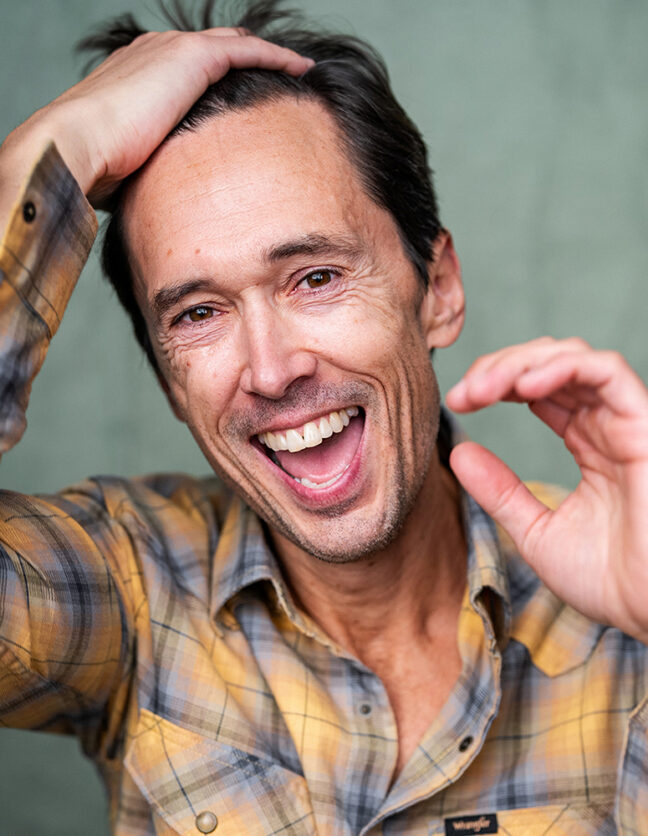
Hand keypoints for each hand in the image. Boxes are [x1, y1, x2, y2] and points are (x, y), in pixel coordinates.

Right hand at [2, 29, 312, 205]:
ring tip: (299, 72)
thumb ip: (148, 166)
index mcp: (136, 73)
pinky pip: (249, 50)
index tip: (240, 101)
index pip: (186, 69)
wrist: (77, 144)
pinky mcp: (192, 57)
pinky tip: (302, 69)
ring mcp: (174, 50)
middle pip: (214, 50)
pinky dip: (277, 57)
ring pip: (236, 45)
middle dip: (246, 61)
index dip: (216, 80)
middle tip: (280, 80)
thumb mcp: (125, 162)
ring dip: (269, 57)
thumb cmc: (92, 165)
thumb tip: (161, 202)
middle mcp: (155, 52)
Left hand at [446, 337, 647, 642]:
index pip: (538, 388)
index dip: (495, 383)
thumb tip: (458, 452)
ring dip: (521, 363)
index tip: (458, 401)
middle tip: (463, 392)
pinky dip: (563, 367)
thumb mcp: (536, 530)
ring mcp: (626, 422)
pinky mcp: (645, 425)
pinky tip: (524, 386)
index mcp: (587, 442)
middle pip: (549, 364)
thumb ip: (500, 491)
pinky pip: (607, 371)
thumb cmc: (610, 581)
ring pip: (574, 358)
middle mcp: (606, 425)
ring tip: (483, 388)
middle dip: (499, 368)